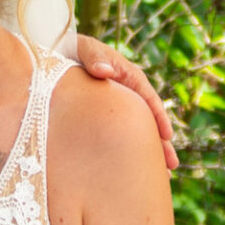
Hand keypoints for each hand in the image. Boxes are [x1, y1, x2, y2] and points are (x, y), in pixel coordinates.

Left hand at [72, 36, 177, 170]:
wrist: (53, 56)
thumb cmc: (70, 48)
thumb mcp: (82, 47)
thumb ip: (93, 56)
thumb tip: (105, 71)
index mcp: (127, 75)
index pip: (147, 98)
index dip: (158, 117)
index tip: (166, 135)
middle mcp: (127, 93)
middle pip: (148, 121)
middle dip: (160, 143)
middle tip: (171, 166)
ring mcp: (117, 108)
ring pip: (137, 133)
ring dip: (148, 153)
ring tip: (160, 177)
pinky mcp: (104, 120)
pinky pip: (120, 137)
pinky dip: (128, 153)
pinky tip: (130, 172)